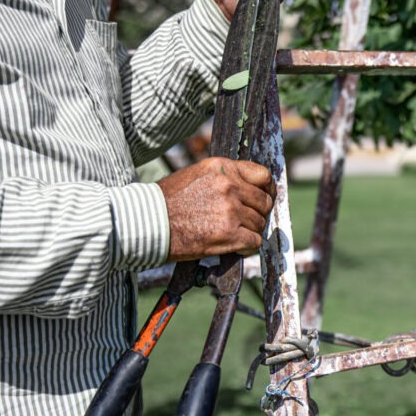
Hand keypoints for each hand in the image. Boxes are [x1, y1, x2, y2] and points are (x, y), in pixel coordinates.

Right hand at [157, 157, 275, 260]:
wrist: (148, 223)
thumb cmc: (169, 201)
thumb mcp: (197, 175)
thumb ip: (224, 178)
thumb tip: (250, 187)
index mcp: (222, 168)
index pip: (262, 175)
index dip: (266, 189)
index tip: (263, 198)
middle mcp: (229, 186)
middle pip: (263, 202)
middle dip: (258, 213)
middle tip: (246, 222)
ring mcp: (230, 210)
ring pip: (259, 223)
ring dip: (250, 231)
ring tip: (233, 234)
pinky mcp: (229, 234)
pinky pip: (254, 242)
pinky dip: (247, 247)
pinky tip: (235, 247)